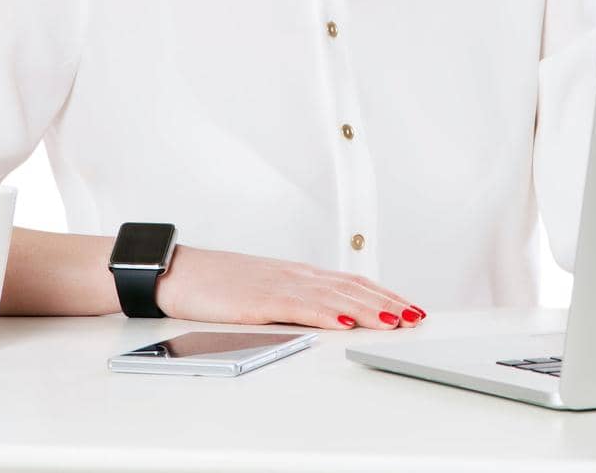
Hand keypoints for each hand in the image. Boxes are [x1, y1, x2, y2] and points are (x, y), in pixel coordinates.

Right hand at [152, 245, 425, 329]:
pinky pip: (299, 307)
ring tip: (394, 320)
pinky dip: (325, 314)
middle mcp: (296, 276)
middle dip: (388, 302)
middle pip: (352, 288)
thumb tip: (330, 318)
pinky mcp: (259, 300)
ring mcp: (279, 286)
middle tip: (416, 316)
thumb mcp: (266, 292)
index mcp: (300, 275)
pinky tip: (344, 322)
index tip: (410, 306)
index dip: (385, 294)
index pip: (353, 282)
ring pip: (333, 296)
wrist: (179, 273)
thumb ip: (298, 302)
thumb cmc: (219, 286)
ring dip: (368, 308)